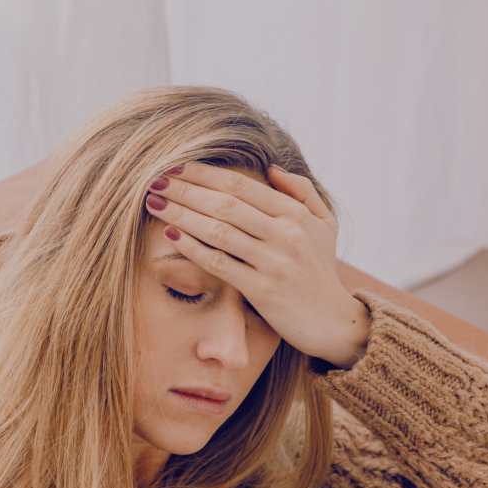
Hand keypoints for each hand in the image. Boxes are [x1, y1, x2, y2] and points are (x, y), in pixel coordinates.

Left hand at [144, 162, 369, 368]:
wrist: (333, 322)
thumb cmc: (321, 270)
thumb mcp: (324, 225)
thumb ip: (302, 192)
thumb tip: (271, 168)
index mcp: (296, 214)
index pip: (242, 186)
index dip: (205, 173)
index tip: (177, 165)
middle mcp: (286, 234)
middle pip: (225, 204)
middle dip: (186, 189)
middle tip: (154, 180)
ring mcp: (274, 263)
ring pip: (219, 231)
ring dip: (182, 214)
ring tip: (154, 203)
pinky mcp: (264, 291)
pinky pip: (221, 264)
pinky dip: (193, 248)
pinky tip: (172, 235)